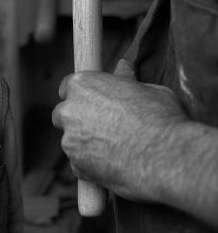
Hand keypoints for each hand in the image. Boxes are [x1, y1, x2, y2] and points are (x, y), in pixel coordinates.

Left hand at [52, 59, 188, 202]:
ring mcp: (70, 139)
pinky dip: (92, 166)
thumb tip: (122, 66)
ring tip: (116, 150)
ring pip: (71, 141)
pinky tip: (114, 165)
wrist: (169, 158)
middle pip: (63, 114)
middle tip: (102, 128)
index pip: (68, 87)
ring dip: (86, 145)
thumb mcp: (148, 88)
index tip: (92, 103)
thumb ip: (126, 79)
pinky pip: (79, 165)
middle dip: (77, 120)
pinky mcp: (76, 166)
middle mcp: (70, 110)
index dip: (81, 96)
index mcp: (82, 84)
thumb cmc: (161, 117)